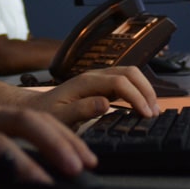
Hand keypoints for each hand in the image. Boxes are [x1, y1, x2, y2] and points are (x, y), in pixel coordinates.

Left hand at [30, 66, 159, 125]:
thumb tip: (105, 103)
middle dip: (146, 90)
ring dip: (144, 89)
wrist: (35, 108)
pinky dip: (138, 92)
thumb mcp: (60, 117)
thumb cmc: (46, 114)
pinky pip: (125, 82)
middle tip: (154, 113)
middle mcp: (93, 76)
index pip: (120, 81)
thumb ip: (81, 110)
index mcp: (85, 82)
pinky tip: (142, 107)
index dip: (137, 97)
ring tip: (152, 111)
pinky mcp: (100, 85)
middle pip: (129, 72)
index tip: (147, 115)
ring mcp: (98, 78)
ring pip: (130, 74)